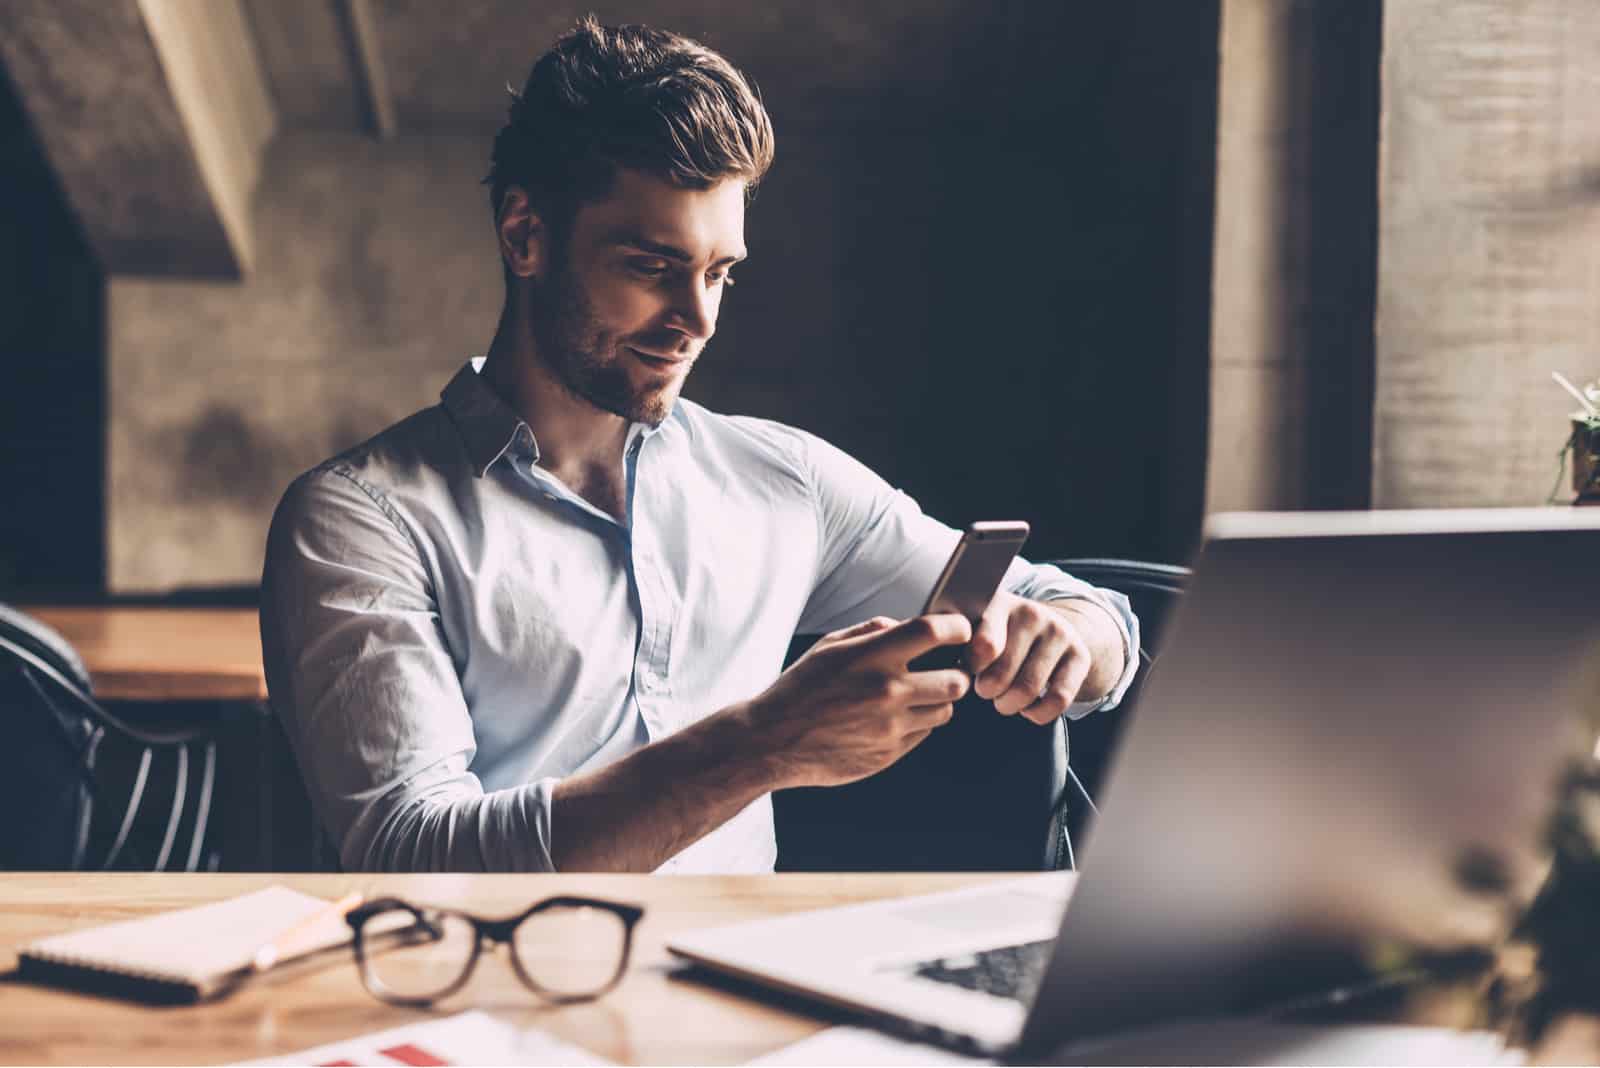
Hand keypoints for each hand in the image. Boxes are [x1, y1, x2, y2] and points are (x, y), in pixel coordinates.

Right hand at [743, 614, 972, 788]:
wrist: (773, 740)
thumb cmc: (800, 688)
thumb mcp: (829, 646)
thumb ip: (872, 630)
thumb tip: (905, 625)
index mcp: (873, 656)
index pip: (935, 632)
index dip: (956, 628)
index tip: (957, 630)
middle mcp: (888, 691)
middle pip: (956, 680)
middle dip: (955, 673)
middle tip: (943, 670)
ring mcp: (891, 726)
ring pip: (945, 711)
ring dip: (937, 701)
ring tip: (916, 696)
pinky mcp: (889, 754)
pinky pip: (924, 734)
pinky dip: (918, 724)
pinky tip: (893, 718)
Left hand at [968, 592, 1110, 724]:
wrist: (1049, 628)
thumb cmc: (999, 635)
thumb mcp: (977, 629)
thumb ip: (959, 645)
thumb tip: (948, 674)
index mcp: (999, 604)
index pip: (983, 646)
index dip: (971, 669)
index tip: (969, 672)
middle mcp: (1031, 613)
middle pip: (1002, 674)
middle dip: (988, 692)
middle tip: (986, 690)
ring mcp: (1058, 632)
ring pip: (1028, 688)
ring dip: (1009, 704)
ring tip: (1004, 699)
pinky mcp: (1080, 654)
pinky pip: (1059, 698)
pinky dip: (1039, 713)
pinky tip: (1029, 707)